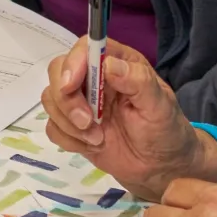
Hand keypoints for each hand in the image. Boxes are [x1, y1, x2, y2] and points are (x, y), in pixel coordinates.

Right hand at [40, 39, 216, 199]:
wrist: (160, 168)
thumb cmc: (165, 132)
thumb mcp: (159, 106)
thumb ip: (138, 81)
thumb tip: (108, 64)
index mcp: (119, 63)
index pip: (85, 48)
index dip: (73, 63)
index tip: (71, 85)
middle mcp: (95, 78)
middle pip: (58, 71)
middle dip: (66, 100)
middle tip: (87, 123)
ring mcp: (81, 102)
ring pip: (51, 99)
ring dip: (69, 123)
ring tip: (98, 139)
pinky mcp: (72, 126)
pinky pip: (52, 126)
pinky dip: (68, 140)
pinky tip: (92, 147)